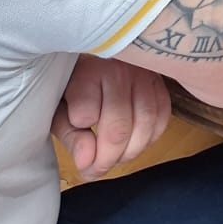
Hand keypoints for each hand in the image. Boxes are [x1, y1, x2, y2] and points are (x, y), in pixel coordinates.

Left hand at [51, 55, 169, 180]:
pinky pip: (162, 118)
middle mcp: (120, 71)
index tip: (78, 154)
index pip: (85, 115)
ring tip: (113, 160)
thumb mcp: (61, 109)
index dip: (81, 143)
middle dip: (105, 160)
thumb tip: (86, 161)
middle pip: (119, 128)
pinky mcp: (160, 83)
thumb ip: (71, 135)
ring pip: (145, 125)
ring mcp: (145, 75)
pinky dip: (150, 138)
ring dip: (129, 153)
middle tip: (93, 171)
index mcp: (88, 71)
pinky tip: (134, 143)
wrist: (100, 52)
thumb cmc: (76, 84)